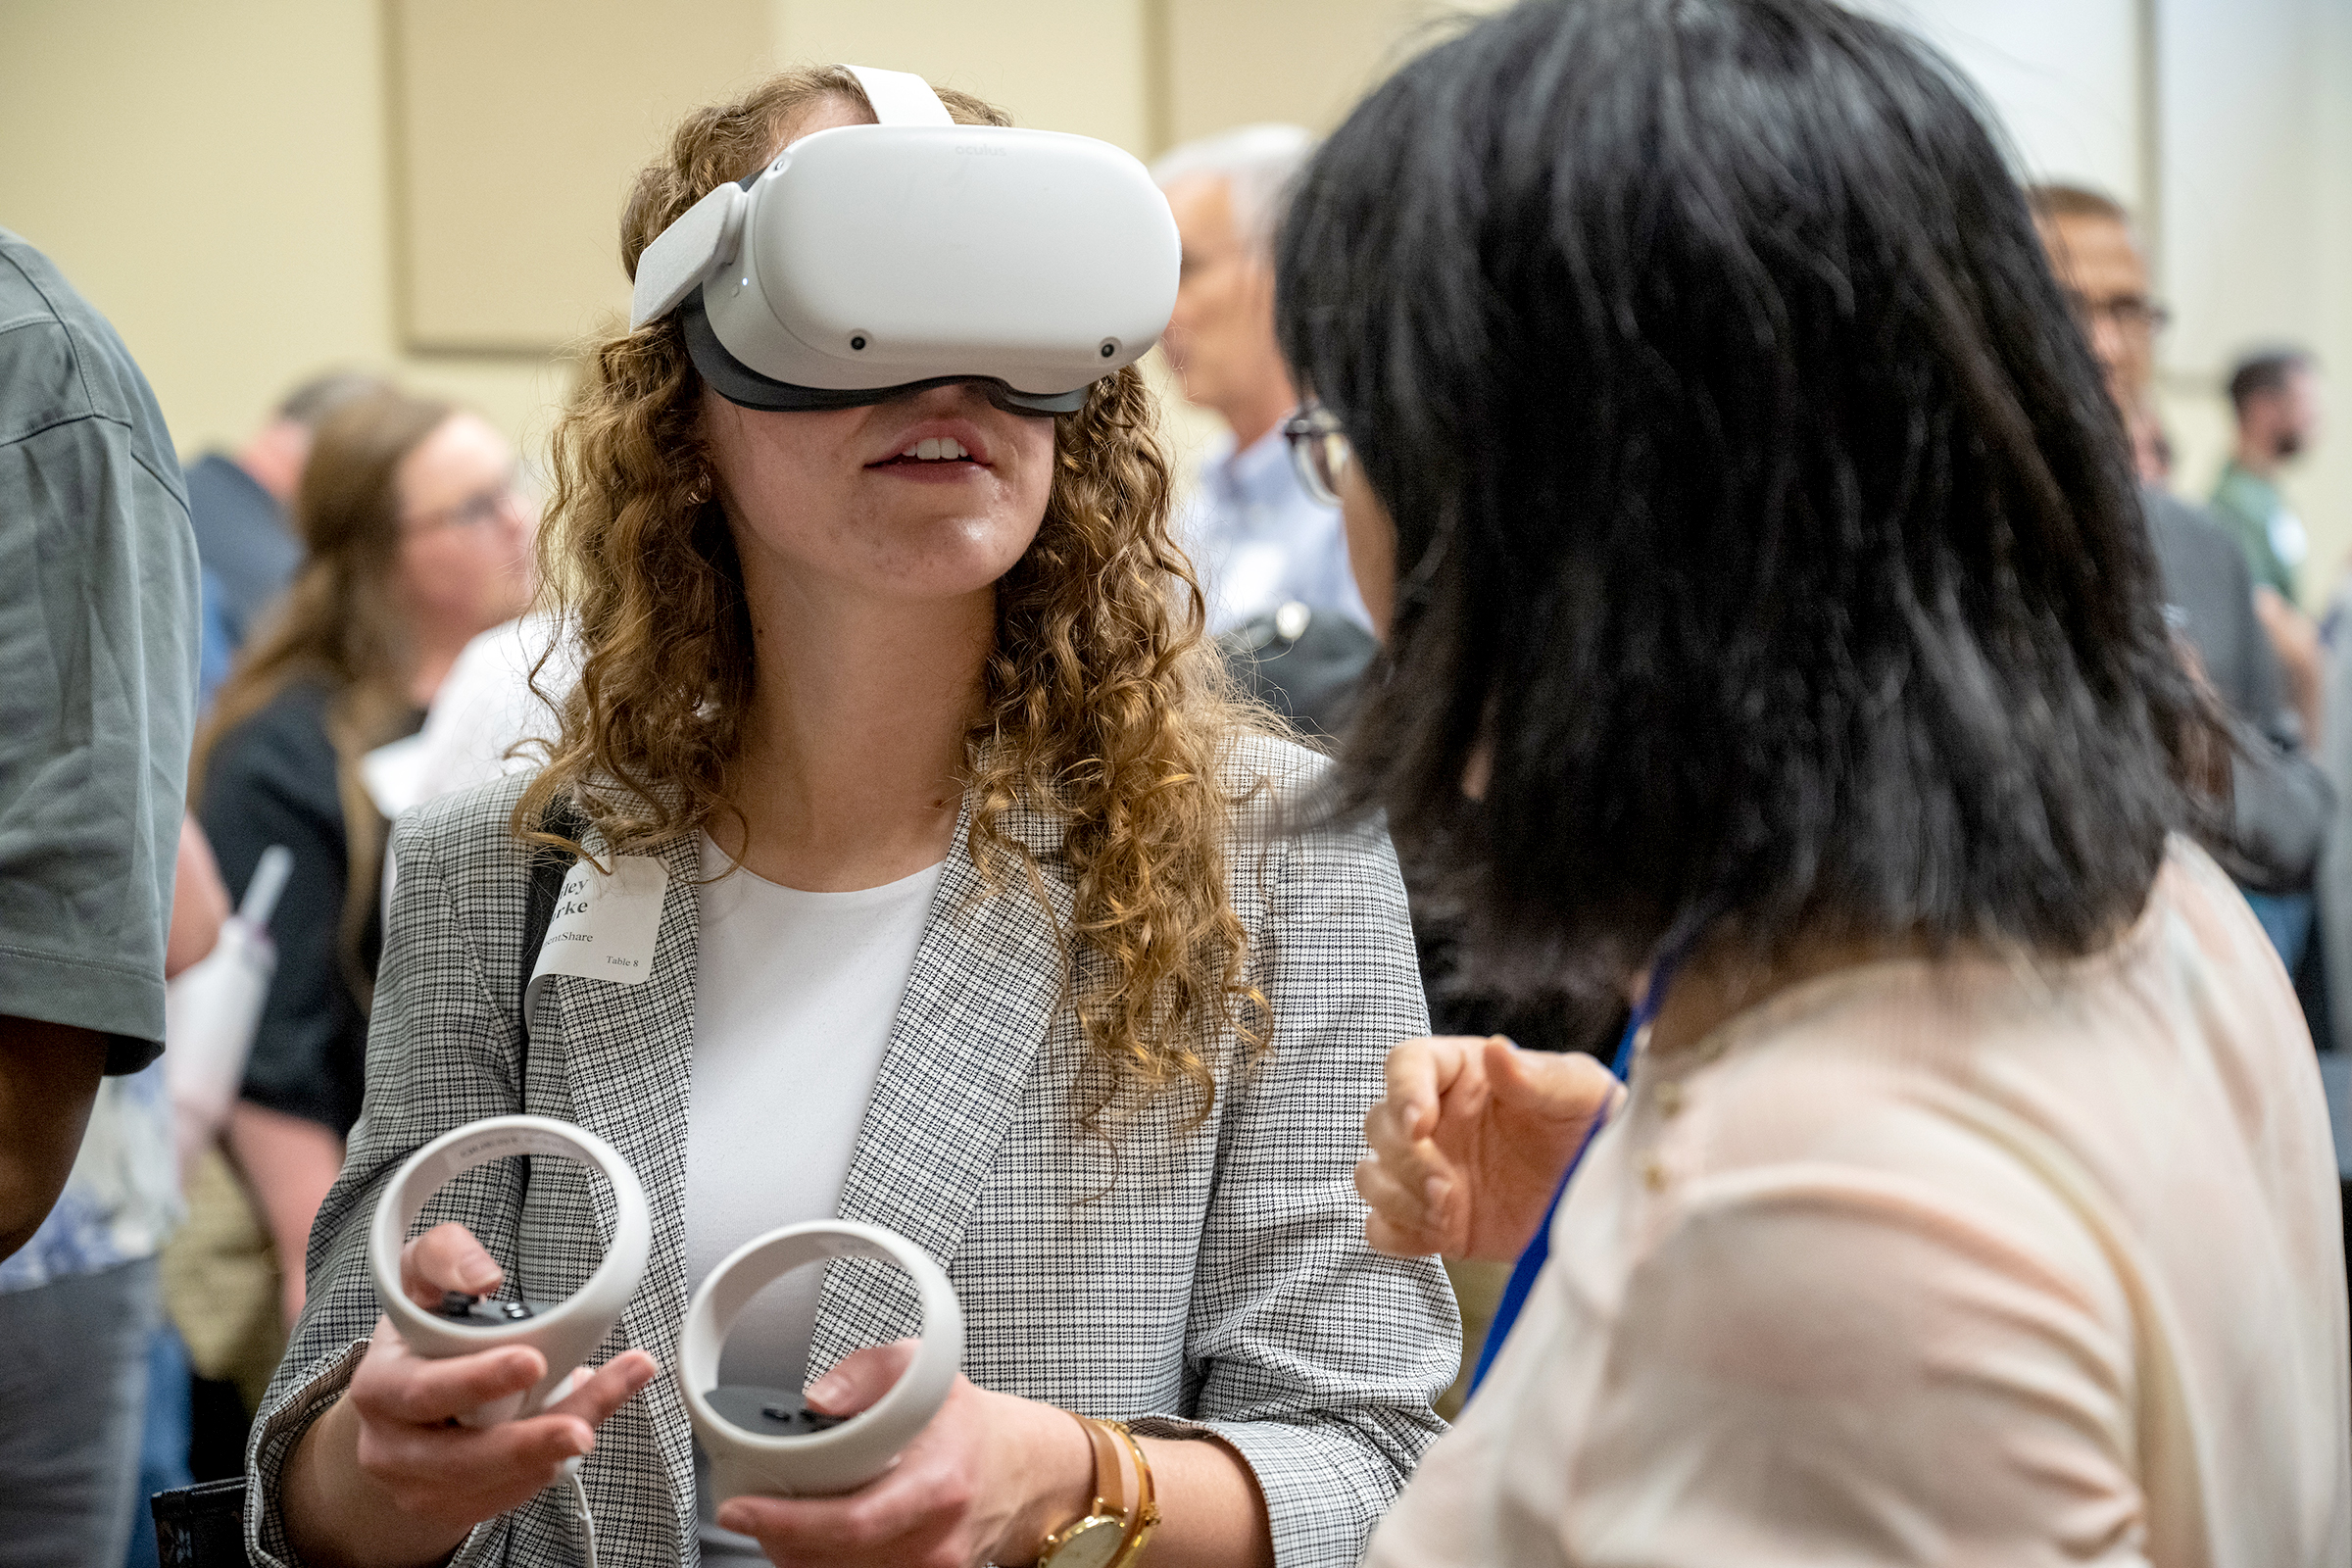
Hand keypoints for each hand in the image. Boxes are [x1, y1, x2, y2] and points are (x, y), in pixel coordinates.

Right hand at [295, 1221, 657, 1551]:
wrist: (401, 1408)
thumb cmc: (419, 1338)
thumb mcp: (418, 1283)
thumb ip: (442, 1256)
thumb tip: (484, 1274)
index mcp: (380, 1388)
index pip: (423, 1390)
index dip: (477, 1380)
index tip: (533, 1361)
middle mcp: (392, 1447)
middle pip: (463, 1458)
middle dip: (529, 1443)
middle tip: (582, 1429)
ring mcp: (420, 1488)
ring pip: (500, 1480)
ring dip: (561, 1448)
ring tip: (610, 1397)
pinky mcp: (456, 1510)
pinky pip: (515, 1495)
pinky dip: (557, 1461)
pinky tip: (588, 1419)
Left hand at [718, 1340, 1092, 1567]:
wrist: (1022, 1471)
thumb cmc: (968, 1425)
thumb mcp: (925, 1369)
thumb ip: (869, 1373)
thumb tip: (817, 1399)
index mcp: (938, 1486)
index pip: (851, 1523)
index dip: (786, 1523)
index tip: (740, 1509)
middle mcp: (936, 1541)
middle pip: (832, 1560)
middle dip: (777, 1537)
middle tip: (749, 1508)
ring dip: (797, 1554)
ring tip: (780, 1519)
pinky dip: (825, 1563)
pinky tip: (814, 1540)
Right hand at [1355, 1036, 1619, 1261]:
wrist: (1601, 1205)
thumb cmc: (1593, 1132)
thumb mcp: (1582, 1095)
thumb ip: (1540, 1075)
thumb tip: (1496, 1049)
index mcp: (1463, 1074)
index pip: (1405, 1064)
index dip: (1402, 1091)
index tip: (1420, 1124)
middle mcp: (1436, 1119)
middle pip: (1379, 1124)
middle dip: (1404, 1159)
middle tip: (1446, 1186)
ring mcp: (1427, 1171)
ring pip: (1370, 1175)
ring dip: (1398, 1196)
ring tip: (1447, 1212)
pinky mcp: (1427, 1221)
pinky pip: (1379, 1226)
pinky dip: (1397, 1232)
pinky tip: (1440, 1233)